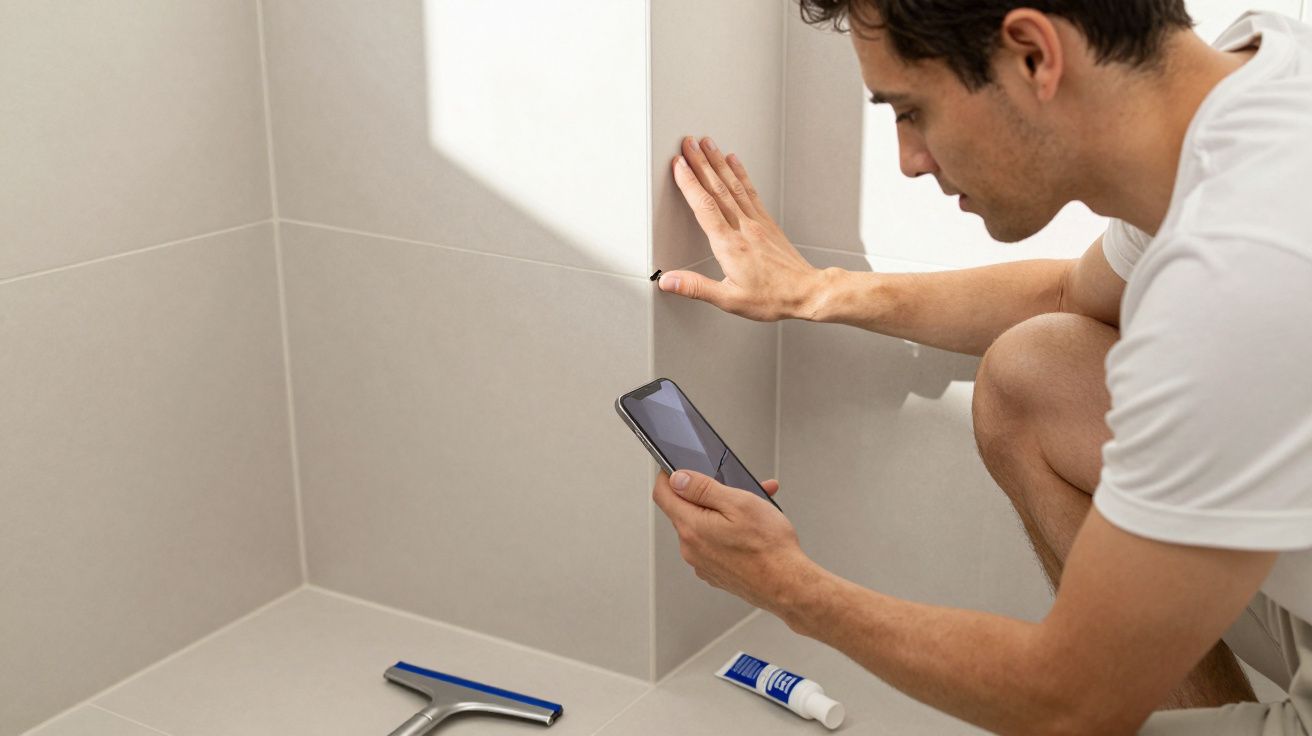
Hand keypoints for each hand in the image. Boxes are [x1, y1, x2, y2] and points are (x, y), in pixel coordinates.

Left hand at [651, 468, 817, 614]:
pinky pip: (714, 544)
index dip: (668, 476)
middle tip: (737, 487)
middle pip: (687, 510)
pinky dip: (728, 532)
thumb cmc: (769, 548)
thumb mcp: (738, 503)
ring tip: (756, 509)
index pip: (663, 494)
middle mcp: (690, 548)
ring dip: (724, 513)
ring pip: (705, 526)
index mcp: (692, 527)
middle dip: (709, 494)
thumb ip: (702, 488)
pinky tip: (751, 530)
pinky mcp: (715, 572)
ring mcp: (702, 562)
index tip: (677, 468)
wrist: (788, 586)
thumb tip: (678, 478)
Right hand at [662, 136, 828, 321]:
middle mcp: (743, 228)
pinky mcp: (766, 222)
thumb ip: (696, 288)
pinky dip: (740, 173)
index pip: (705, 206)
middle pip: (717, 188)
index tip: (678, 164)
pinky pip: (750, 191)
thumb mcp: (729, 300)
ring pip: (733, 185)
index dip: (689, 183)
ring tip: (707, 143)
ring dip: (718, 162)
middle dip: (700, 163)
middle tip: (688, 143)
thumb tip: (668, 281)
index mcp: (730, 246)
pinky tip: (734, 161)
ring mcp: (757, 222)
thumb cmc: (772, 298)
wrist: (807, 292)